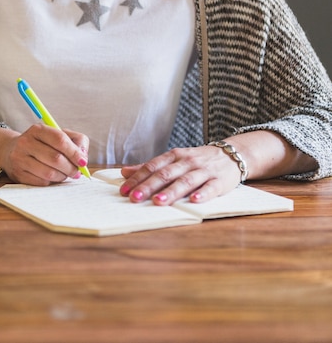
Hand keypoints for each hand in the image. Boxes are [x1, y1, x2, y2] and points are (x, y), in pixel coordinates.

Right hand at [0, 125, 88, 185]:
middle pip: (56, 158)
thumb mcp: (57, 135)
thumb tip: (83, 157)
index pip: (60, 140)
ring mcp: (19, 159)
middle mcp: (26, 142)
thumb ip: (76, 141)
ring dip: (62, 176)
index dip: (75, 153)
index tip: (83, 162)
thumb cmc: (40, 143)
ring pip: (49, 172)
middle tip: (77, 172)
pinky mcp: (18, 174)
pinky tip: (53, 177)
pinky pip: (41, 182)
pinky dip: (52, 181)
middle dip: (71, 168)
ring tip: (65, 174)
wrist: (10, 150)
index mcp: (37, 130)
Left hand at [119, 145, 241, 205]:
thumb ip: (150, 167)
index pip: (152, 167)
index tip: (124, 190)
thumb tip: (124, 172)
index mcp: (174, 156)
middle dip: (149, 186)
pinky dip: (203, 193)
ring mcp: (204, 171)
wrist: (232, 154)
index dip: (137, 179)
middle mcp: (187, 162)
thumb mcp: (173, 159)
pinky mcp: (220, 181)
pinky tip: (194, 200)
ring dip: (171, 192)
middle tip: (135, 198)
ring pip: (185, 181)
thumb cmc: (197, 160)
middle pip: (165, 174)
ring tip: (158, 201)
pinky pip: (211, 187)